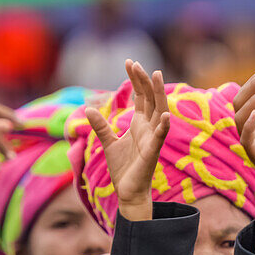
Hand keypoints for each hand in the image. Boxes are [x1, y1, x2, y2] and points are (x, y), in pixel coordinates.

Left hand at [83, 60, 170, 221]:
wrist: (128, 192)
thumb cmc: (123, 168)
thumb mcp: (108, 143)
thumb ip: (101, 126)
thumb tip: (88, 108)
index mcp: (140, 124)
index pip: (141, 96)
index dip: (136, 79)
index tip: (130, 62)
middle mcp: (149, 128)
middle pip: (150, 98)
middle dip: (144, 80)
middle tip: (136, 63)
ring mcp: (152, 139)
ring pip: (159, 112)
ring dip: (159, 94)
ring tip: (156, 75)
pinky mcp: (152, 153)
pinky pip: (160, 138)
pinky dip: (163, 127)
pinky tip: (166, 116)